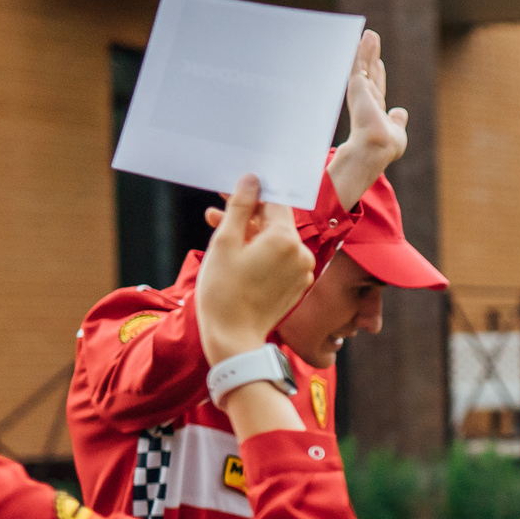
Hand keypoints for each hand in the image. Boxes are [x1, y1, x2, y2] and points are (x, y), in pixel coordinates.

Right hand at [196, 175, 315, 366]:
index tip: (229, 192)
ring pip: (275, 241)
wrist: (233, 338)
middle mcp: (301, 253)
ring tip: (217, 229)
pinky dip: (260, 253)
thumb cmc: (223, 291)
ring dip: (249, 233)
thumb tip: (252, 180)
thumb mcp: (225, 242)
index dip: (251, 194)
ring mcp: (302, 272)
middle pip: (274, 222)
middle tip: (217, 210)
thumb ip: (240, 207)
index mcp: (285, 239)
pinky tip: (236, 252)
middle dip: (246, 214)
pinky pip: (279, 260)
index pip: (274, 202)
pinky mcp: (297, 286)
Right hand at [331, 30, 409, 207]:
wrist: (376, 149)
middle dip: (370, 56)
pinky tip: (359, 37)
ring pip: (363, 65)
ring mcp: (361, 93)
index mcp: (374, 110)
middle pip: (370, 72)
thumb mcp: (396, 132)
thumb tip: (400, 112)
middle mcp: (366, 100)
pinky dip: (358, 50)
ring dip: (365, 49)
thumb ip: (397, 121)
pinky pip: (357, 63)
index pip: (377, 88)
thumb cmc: (385, 148)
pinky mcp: (358, 86)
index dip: (378, 74)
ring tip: (368, 32)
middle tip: (371, 38)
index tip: (379, 62)